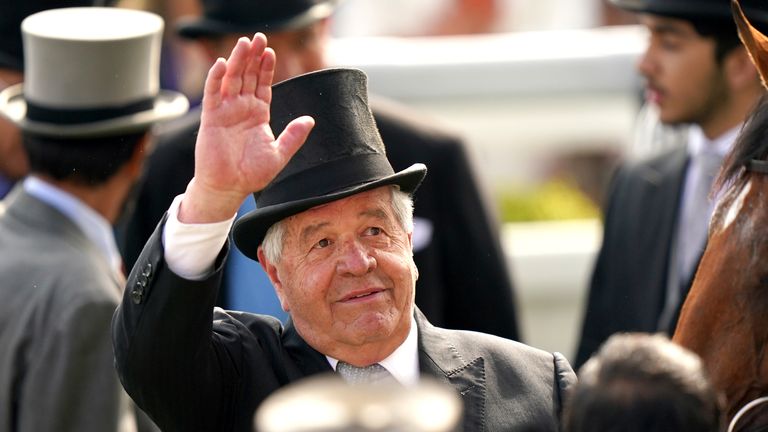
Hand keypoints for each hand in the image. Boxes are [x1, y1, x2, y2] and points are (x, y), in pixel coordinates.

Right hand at [180, 33, 313, 222]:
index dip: (266, 68)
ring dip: (238, 61)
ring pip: (232, 80)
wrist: (229, 188)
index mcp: (258, 114)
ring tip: (244, 43)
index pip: (263, 84)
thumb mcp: (279, 154)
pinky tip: (223, 64)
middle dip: (253, 57)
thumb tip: (310, 120)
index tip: (271, 51)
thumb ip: (294, 136)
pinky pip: (213, 94)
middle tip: (258, 37)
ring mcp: (226, 111)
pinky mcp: (211, 118)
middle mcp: (241, 108)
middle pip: (248, 76)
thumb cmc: (252, 174)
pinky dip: (216, 78)